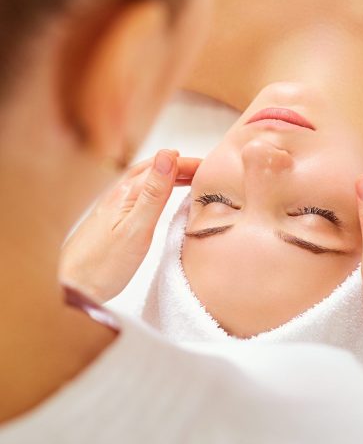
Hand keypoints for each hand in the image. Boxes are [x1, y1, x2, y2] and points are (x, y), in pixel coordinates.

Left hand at [59, 150, 199, 302]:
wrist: (71, 287)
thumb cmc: (102, 266)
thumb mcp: (136, 229)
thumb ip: (154, 193)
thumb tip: (167, 156)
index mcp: (127, 193)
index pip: (162, 166)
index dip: (187, 163)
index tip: (210, 165)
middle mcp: (118, 195)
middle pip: (152, 169)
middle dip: (179, 165)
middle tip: (203, 169)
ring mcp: (112, 207)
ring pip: (143, 181)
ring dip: (165, 175)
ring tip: (186, 178)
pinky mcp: (109, 220)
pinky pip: (136, 194)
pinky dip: (153, 189)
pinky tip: (156, 199)